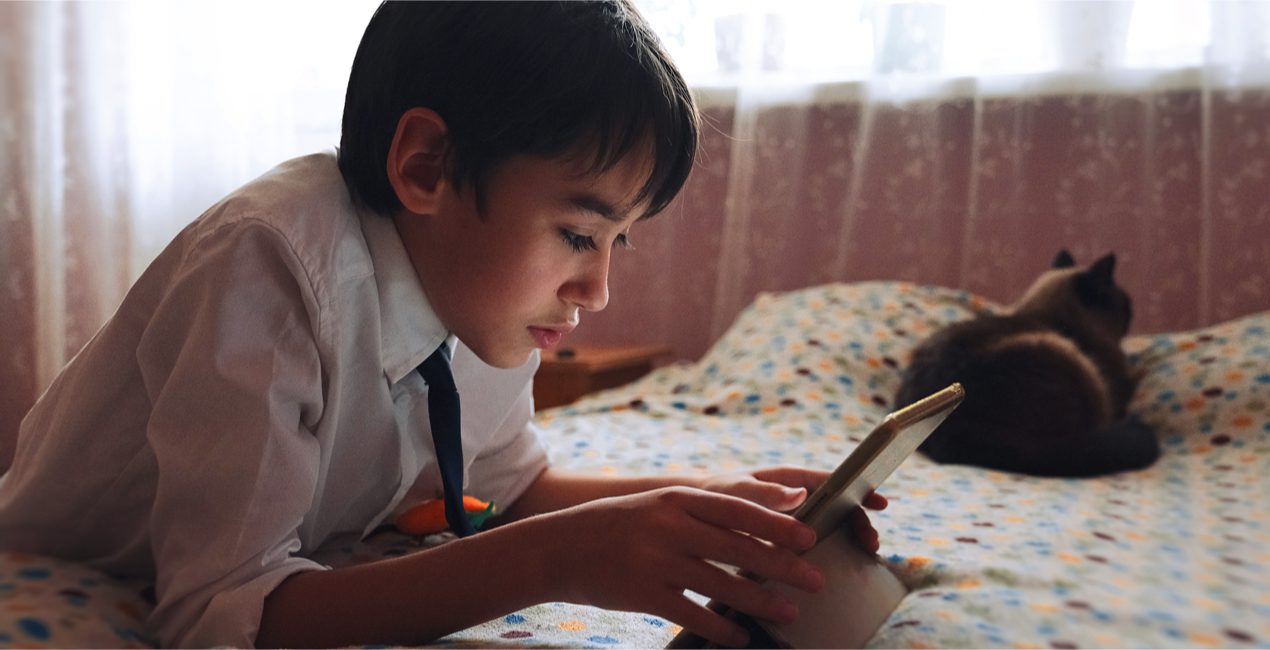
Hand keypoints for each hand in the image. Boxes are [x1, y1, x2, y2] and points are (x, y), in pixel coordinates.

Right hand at [541, 486, 824, 646]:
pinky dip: (722, 628)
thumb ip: (703, 511)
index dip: (778, 522)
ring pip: (721, 584)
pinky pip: (693, 614)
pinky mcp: (643, 594)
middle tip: (816, 579)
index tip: (811, 535)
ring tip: (790, 612)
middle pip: (738, 547)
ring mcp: (655, 560)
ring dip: (761, 602)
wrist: (559, 547)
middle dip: (783, 566)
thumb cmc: (620, 526)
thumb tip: (762, 519)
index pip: (738, 509)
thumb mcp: (660, 506)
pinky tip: (742, 637)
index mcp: (678, 498)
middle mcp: (670, 526)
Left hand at [699, 466, 889, 552]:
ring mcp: (791, 519)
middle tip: (871, 544)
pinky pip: (813, 546)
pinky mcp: (784, 542)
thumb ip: (764, 493)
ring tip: (864, 555)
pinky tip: (839, 570)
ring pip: (830, 527)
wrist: (688, 515)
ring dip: (849, 540)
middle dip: (858, 522)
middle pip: (837, 506)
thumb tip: (801, 493)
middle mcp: (794, 497)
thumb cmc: (712, 496)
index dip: (858, 488)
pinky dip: (829, 555)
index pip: (831, 480)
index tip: (880, 501)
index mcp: (786, 478)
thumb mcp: (735, 492)